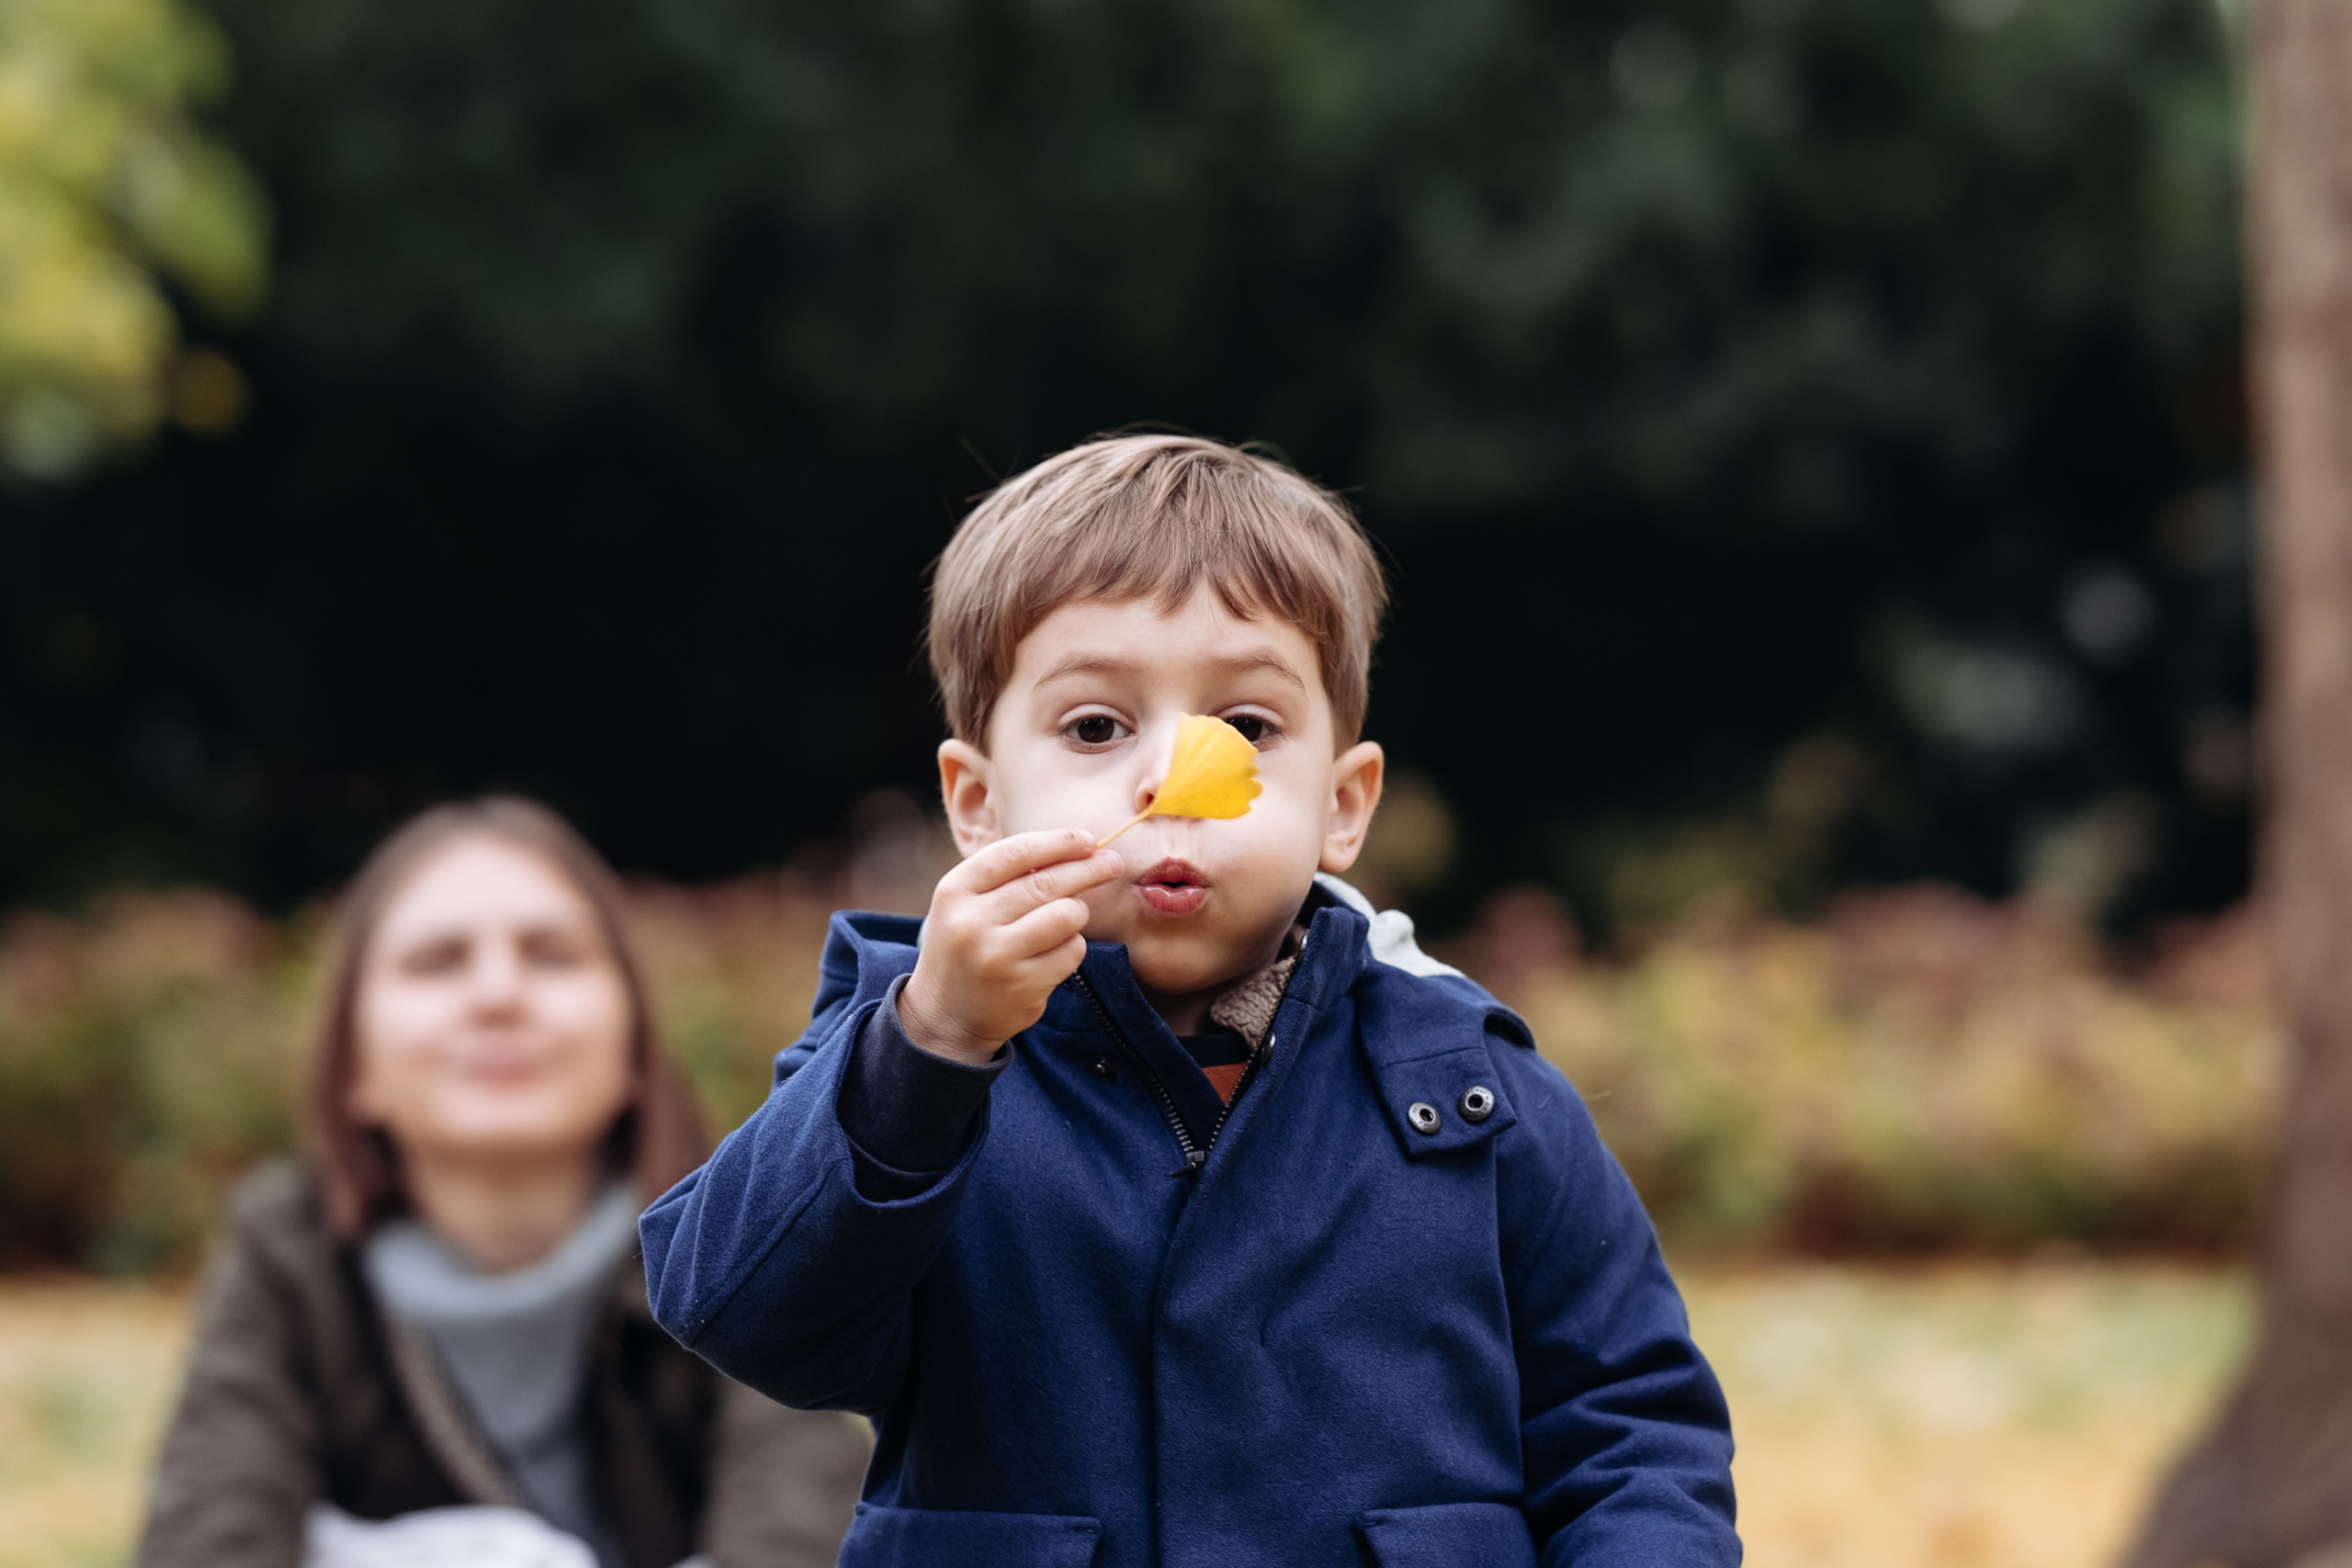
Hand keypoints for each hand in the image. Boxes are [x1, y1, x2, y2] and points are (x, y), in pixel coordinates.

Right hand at [897, 830, 1124, 1063]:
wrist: (945, 1015)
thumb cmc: (967, 944)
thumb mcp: (967, 903)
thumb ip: (1008, 875)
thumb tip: (1077, 847)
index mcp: (955, 891)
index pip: (1015, 852)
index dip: (1058, 842)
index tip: (1087, 839)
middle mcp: (972, 922)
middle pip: (1046, 882)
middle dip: (1087, 868)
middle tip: (1113, 862)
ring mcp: (998, 957)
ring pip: (1066, 915)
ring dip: (1077, 912)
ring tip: (1069, 918)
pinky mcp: (1024, 986)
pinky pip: (1072, 951)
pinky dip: (1073, 946)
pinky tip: (1056, 952)